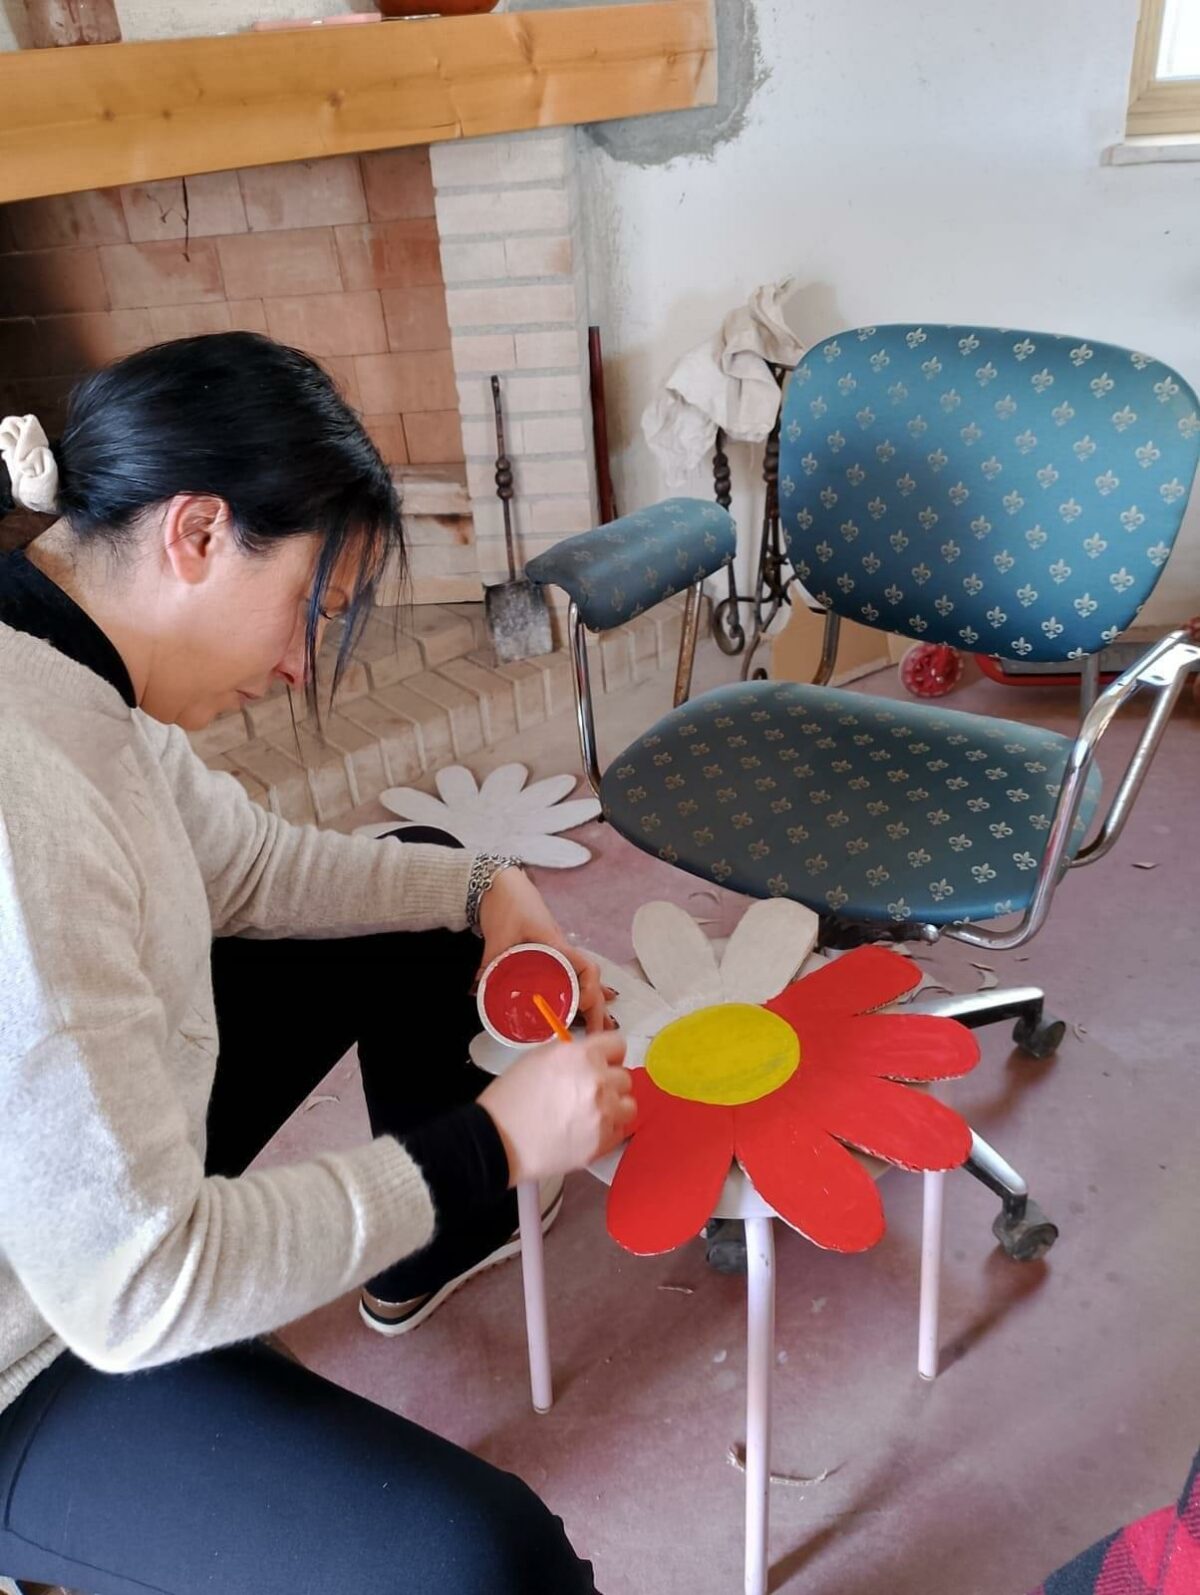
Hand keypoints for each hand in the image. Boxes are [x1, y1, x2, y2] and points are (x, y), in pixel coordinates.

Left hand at [477, 866, 613, 1032]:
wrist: (502, 883)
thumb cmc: (508, 902)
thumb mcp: (498, 935)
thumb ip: (489, 962)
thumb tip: (478, 989)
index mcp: (556, 943)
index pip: (586, 967)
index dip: (590, 989)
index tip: (584, 1007)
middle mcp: (563, 949)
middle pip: (590, 980)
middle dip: (597, 1008)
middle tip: (596, 1033)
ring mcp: (559, 951)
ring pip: (584, 980)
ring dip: (593, 1003)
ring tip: (597, 1028)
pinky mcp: (549, 953)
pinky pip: (571, 976)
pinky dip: (580, 992)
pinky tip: (583, 1008)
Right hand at [479, 1032, 634, 1184]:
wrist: (498, 1139)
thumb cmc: (512, 1098)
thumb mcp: (539, 1058)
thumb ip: (572, 1054)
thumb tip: (592, 1058)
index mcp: (581, 1055)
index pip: (618, 1044)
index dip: (608, 1054)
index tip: (603, 1063)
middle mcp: (597, 1081)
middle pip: (624, 1077)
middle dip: (609, 1083)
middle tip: (588, 1093)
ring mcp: (602, 1113)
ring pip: (628, 1105)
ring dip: (614, 1107)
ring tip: (591, 1113)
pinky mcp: (602, 1142)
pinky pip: (620, 1130)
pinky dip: (607, 1130)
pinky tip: (586, 1130)